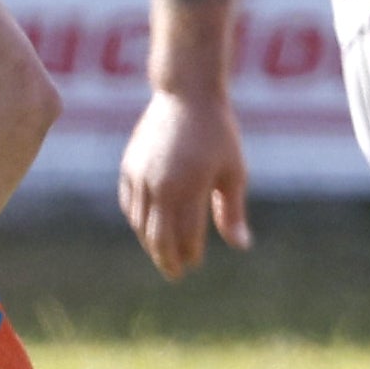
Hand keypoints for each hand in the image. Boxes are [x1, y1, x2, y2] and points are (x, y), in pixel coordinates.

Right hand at [119, 89, 252, 277]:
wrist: (186, 94)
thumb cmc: (217, 134)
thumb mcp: (233, 172)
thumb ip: (233, 212)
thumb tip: (241, 247)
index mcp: (188, 188)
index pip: (184, 237)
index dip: (189, 255)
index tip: (195, 264)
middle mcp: (160, 186)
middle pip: (157, 238)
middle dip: (166, 259)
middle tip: (175, 274)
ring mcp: (140, 176)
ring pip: (140, 224)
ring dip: (150, 244)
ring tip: (163, 254)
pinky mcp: (129, 167)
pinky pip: (129, 204)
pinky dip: (137, 221)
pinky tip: (147, 228)